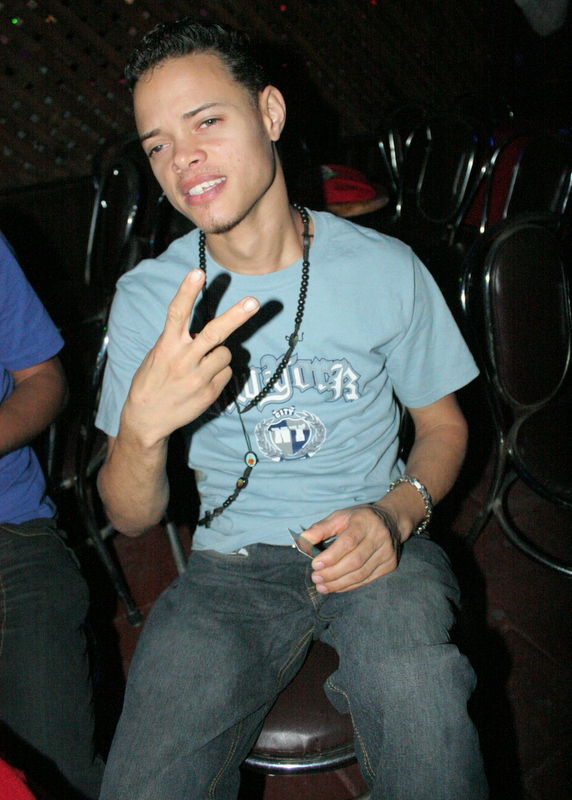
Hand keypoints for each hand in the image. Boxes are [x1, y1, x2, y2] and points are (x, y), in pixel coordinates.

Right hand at [122, 268, 258, 446]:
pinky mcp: (210, 392)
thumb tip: (205, 330)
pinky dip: (219, 373)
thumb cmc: (152, 380)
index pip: (177, 313)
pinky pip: (227, 372)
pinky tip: (203, 381)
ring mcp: (198, 378)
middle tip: (254, 302)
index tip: (197, 272)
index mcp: (167, 345)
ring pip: (226, 353)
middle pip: (214, 332)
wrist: (147, 418)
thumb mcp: (158, 355)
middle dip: (236, 316)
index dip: (187, 291)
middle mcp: (183, 359)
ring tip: (200, 366)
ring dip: (218, 355)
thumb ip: (179, 340)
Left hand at [302, 504, 401, 592]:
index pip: (348, 542)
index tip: (315, 565)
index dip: (331, 556)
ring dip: (339, 583)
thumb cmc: (360, 518)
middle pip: (355, 561)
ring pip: (361, 573)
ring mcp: (387, 552)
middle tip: (315, 578)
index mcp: (365, 521)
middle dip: (332, 573)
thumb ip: (320, 528)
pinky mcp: (390, 564)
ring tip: (322, 586)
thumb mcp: (340, 516)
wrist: (392, 521)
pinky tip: (336, 587)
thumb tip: (302, 541)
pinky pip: (367, 579)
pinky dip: (349, 585)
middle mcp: (379, 536)